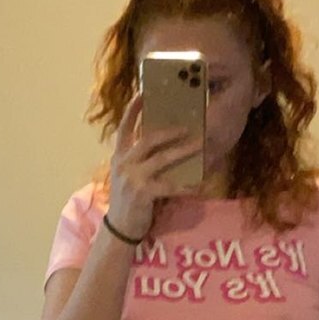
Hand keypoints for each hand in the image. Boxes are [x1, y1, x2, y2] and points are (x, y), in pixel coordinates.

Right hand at [107, 94, 202, 241]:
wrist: (119, 227)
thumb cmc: (127, 199)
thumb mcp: (127, 174)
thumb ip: (137, 158)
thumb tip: (160, 140)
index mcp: (119, 156)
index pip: (125, 127)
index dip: (133, 109)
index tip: (144, 92)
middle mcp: (123, 163)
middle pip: (148, 139)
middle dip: (170, 131)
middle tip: (188, 126)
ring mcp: (132, 178)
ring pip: (161, 158)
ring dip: (183, 150)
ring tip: (200, 145)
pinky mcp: (143, 193)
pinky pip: (170, 186)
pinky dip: (186, 185)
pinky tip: (200, 185)